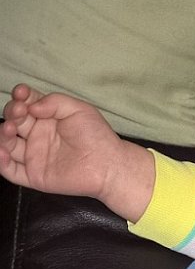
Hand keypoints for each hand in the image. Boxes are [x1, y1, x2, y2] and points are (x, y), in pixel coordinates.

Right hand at [0, 84, 153, 220]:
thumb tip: (31, 106)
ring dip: (3, 135)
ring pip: (7, 144)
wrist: (109, 164)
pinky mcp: (34, 175)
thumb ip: (54, 102)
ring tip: (10, 128)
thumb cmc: (97, 136)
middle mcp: (37, 136)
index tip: (21, 92)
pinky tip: (2, 152)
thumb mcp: (79, 109)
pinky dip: (1, 162)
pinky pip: (10, 171)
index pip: (26, 105)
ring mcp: (34, 156)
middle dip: (12, 113)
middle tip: (19, 110)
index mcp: (47, 119)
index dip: (20, 97)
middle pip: (14, 122)